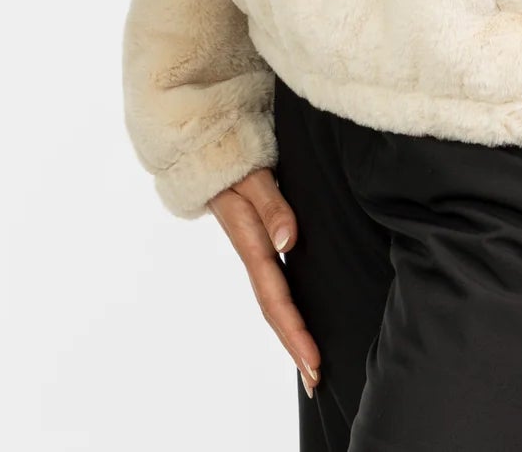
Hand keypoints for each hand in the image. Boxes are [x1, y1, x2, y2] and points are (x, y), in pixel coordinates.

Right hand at [209, 168, 320, 399]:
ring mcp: (254, 246)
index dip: (294, 330)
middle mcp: (252, 249)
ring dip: (290, 330)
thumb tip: (286, 241)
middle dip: (294, 344)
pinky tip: (296, 317)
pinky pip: (274, 280)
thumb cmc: (233, 155)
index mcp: (249, 240)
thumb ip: (271, 204)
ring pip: (273, 297)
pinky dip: (285, 306)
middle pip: (273, 307)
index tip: (313, 360)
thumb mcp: (253, 173)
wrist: (205, 143)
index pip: (275, 296)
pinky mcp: (259, 237)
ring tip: (309, 362)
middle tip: (316, 379)